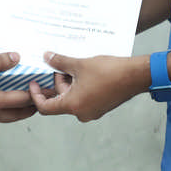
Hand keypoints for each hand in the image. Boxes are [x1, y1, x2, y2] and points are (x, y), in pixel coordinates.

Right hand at [0, 52, 36, 124]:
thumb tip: (17, 58)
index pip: (21, 100)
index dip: (35, 93)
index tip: (46, 87)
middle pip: (17, 115)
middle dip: (31, 108)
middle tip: (42, 98)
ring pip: (5, 117)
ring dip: (17, 110)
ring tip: (24, 99)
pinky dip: (2, 110)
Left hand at [28, 51, 148, 121]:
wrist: (136, 76)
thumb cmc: (110, 72)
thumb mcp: (80, 64)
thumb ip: (60, 62)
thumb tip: (47, 57)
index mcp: (73, 105)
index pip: (45, 107)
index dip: (36, 95)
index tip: (34, 83)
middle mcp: (81, 113)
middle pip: (60, 100)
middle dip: (58, 82)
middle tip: (60, 64)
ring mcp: (92, 111)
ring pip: (72, 98)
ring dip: (69, 82)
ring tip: (74, 65)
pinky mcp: (101, 106)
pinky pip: (83, 98)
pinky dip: (79, 86)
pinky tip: (84, 71)